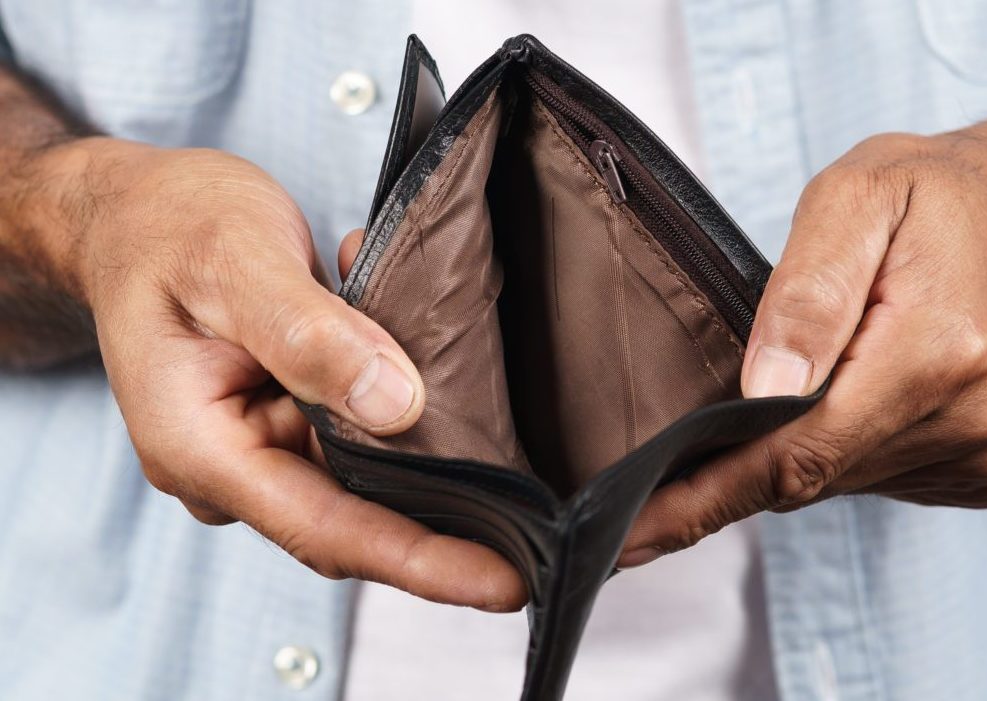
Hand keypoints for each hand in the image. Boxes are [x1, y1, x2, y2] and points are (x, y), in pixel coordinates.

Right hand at [42, 137, 525, 609]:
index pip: (324, 526)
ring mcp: (260, 444)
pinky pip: (359, 429)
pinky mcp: (286, 418)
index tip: (502, 581)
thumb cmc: (169, 226)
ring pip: (366, 472)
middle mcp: (232, 463)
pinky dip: (403, 399)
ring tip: (502, 441)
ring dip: (429, 447)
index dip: (418, 560)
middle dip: (443, 528)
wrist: (136, 212)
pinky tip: (432, 356)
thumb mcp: (235, 261)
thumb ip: (308, 334)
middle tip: (538, 531)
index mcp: (200, 446)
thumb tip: (396, 406)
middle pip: (353, 517)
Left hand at [620, 108, 986, 565]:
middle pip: (811, 475)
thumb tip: (761, 390)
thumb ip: (807, 292)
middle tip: (665, 462)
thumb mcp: (860, 195)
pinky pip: (880, 477)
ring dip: (797, 446)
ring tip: (795, 376)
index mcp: (938, 351)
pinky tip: (849, 393)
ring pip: (841, 480)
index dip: (704, 499)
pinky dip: (843, 448)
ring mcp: (985, 452)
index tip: (633, 535)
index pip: (795, 453)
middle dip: (732, 470)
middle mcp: (971, 419)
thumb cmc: (946, 193)